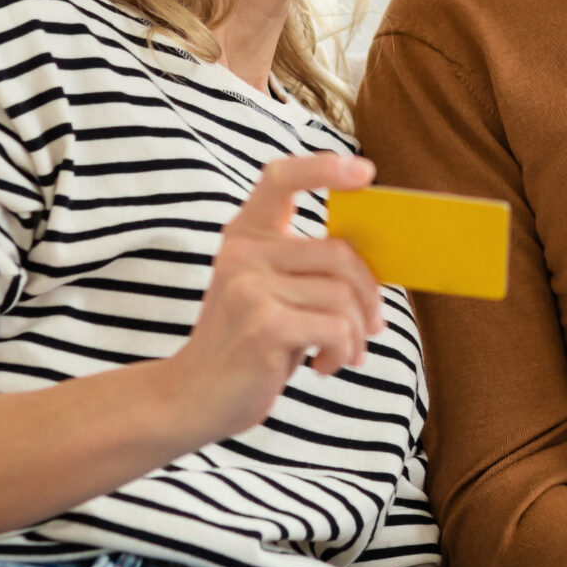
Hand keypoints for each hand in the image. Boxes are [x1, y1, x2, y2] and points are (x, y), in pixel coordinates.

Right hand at [163, 152, 384, 443]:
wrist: (191, 398)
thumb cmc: (245, 346)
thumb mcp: (270, 295)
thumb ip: (305, 271)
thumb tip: (376, 267)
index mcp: (245, 236)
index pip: (280, 179)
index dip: (323, 167)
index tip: (363, 171)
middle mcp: (243, 253)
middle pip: (340, 253)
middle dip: (369, 295)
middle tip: (371, 326)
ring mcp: (249, 287)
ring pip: (343, 295)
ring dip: (355, 333)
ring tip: (341, 353)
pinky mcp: (263, 324)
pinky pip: (336, 327)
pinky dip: (344, 351)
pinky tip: (323, 366)